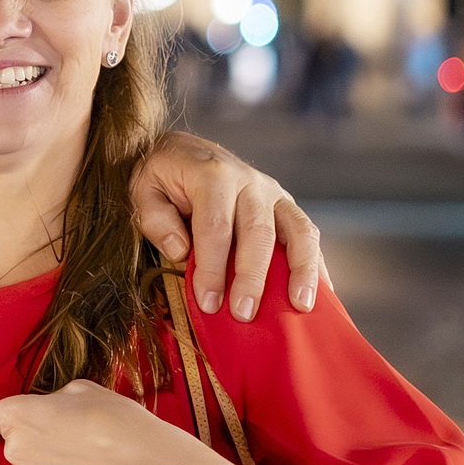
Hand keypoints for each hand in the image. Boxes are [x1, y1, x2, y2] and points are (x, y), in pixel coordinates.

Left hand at [0, 382, 211, 464]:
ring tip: (89, 461)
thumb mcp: (79, 392)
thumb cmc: (115, 418)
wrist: (141, 461)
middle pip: (18, 447)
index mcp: (18, 414)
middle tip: (79, 440)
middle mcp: (14, 450)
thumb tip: (50, 420)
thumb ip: (51, 404)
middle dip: (42, 444)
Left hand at [132, 133, 329, 317]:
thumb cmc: (162, 177)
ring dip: (301, 270)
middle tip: (244, 314)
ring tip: (300, 306)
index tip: (208, 303)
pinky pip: (308, 234)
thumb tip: (183, 251)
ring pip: (297, 230)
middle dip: (252, 277)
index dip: (212, 268)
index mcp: (212, 175)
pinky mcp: (286, 206)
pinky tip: (321, 294)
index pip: (216, 227)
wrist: (185, 150)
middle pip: (258, 232)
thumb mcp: (143, 189)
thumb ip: (156, 219)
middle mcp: (249, 181)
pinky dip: (316, 265)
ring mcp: (273, 193)